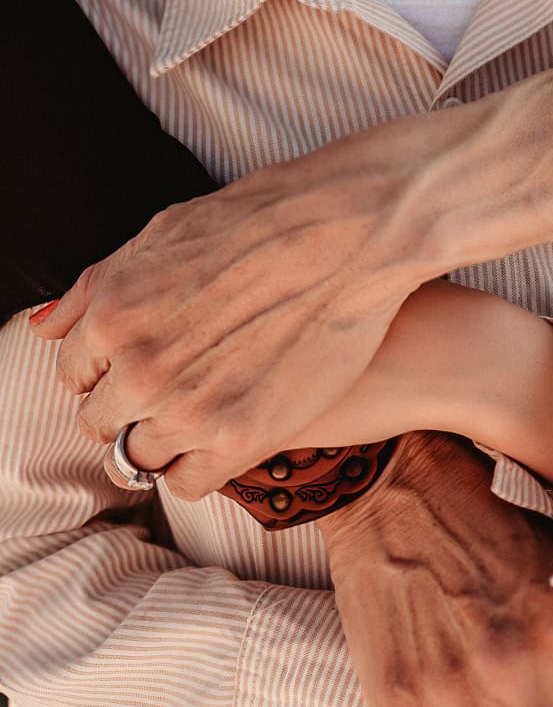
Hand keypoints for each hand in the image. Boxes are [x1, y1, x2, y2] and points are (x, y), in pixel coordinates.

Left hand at [29, 122, 436, 495]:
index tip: (145, 360)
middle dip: (133, 407)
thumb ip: (97, 286)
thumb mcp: (164, 232)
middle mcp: (138, 367)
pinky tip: (226, 432)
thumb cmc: (265, 220)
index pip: (74, 375)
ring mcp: (187, 407)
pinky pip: (186, 485)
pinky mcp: (240, 437)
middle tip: (183, 381)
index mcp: (111, 314)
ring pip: (140, 459)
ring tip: (209, 405)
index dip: (110, 367)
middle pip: (102, 423)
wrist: (353, 231)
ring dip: (165, 438)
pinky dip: (198, 466)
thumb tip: (45, 328)